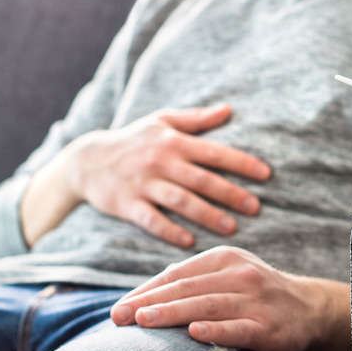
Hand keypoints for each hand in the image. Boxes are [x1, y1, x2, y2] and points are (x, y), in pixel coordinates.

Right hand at [21, 104, 270, 246]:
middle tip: (256, 207)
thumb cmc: (134, 140)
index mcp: (174, 141)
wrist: (85, 160)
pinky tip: (190, 241)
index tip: (266, 174)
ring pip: (180, 201)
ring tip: (232, 227)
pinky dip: (170, 231)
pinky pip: (151, 220)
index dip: (241, 163)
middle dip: (231, 193)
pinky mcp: (127, 204)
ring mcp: (144, 184)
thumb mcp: (162, 121)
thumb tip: (229, 109)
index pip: (214, 152)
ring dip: (207, 214)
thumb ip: (197, 118)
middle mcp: (161, 161)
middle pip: (202, 179)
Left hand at [110, 246, 351, 350]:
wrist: (309, 308)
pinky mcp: (269, 326)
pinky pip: (239, 328)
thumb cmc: (256, 294)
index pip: (177, 275)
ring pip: (208, 306)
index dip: (146, 291)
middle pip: (188, 288)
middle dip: (150, 302)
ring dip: (174, 313)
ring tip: (144, 321)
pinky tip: (194, 334)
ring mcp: (256, 300)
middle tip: (119, 317)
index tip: (118, 309)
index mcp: (225, 259)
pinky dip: (216, 331)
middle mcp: (240, 275)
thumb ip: (194, 280)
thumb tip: (149, 290)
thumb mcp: (228, 276)